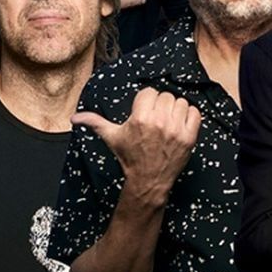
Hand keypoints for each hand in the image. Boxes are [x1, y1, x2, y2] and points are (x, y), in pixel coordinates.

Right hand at [71, 87, 201, 207]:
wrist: (148, 179)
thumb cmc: (130, 157)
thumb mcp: (112, 138)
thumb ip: (95, 123)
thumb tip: (75, 117)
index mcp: (140, 118)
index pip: (149, 92)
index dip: (146, 101)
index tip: (144, 112)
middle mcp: (159, 121)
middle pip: (166, 96)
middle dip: (161, 106)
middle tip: (156, 120)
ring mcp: (176, 129)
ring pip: (181, 102)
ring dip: (176, 110)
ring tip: (168, 123)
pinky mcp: (189, 137)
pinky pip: (195, 113)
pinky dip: (190, 116)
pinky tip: (180, 125)